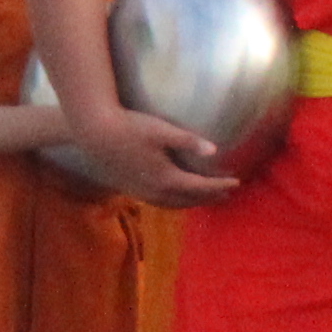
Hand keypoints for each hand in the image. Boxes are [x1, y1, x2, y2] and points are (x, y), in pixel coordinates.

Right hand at [63, 103, 240, 208]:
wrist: (94, 134)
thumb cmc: (130, 127)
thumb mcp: (162, 131)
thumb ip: (188, 141)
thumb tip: (214, 150)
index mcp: (167, 178)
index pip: (201, 187)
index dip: (220, 185)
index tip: (237, 182)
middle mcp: (156, 191)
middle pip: (189, 200)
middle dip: (209, 198)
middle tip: (226, 194)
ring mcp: (142, 192)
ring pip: (173, 204)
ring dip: (192, 203)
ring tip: (204, 199)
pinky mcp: (131, 189)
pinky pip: (160, 202)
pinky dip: (175, 202)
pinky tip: (174, 194)